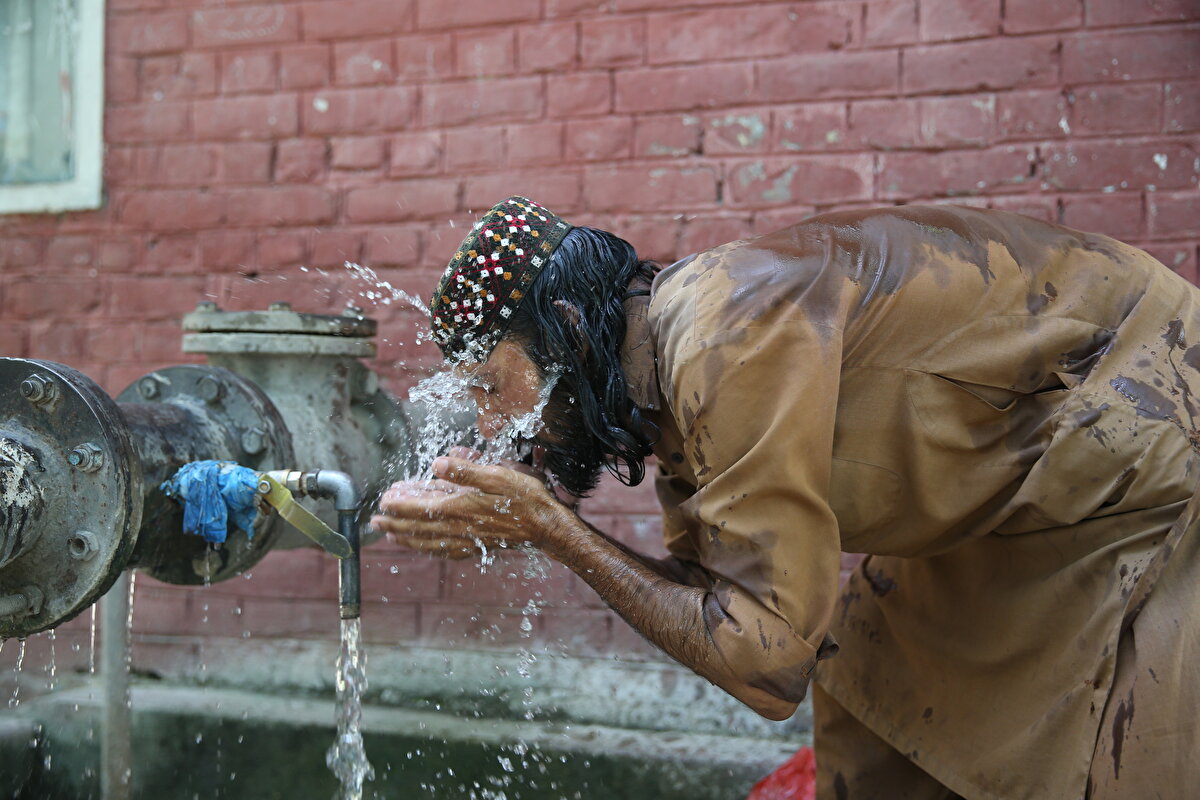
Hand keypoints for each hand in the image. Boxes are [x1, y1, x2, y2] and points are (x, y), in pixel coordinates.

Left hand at [370, 456, 566, 559]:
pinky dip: (429, 549)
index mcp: (461, 507)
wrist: (546, 526)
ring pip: (429, 542)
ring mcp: (467, 540)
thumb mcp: (497, 474)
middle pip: (419, 528)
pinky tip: (425, 547)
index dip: (400, 505)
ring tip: (391, 536)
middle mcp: (460, 527)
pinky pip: (445, 551)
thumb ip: (466, 470)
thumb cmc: (524, 498)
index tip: (384, 501)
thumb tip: (437, 464)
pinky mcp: (476, 547)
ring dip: (407, 539)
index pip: (421, 508)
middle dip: (396, 525)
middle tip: (376, 522)